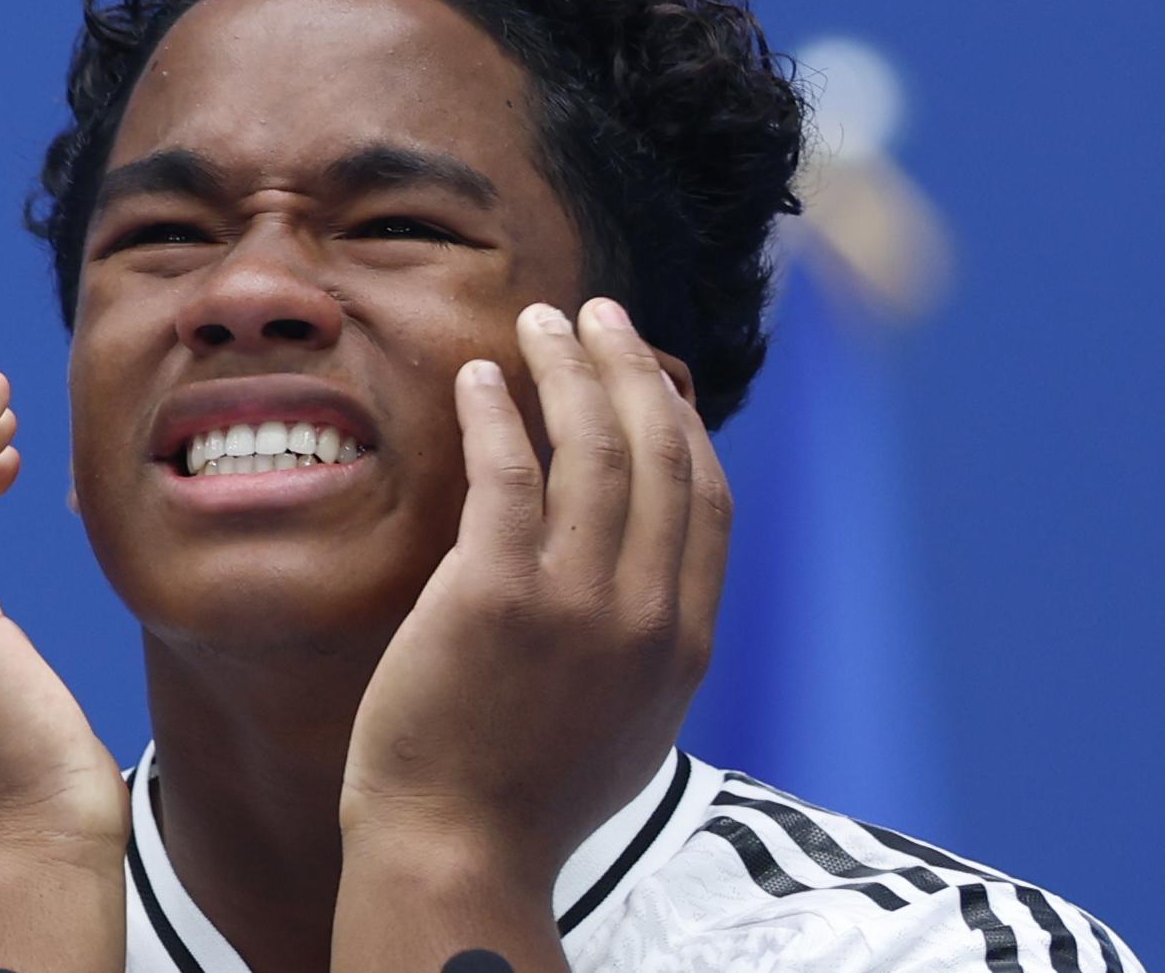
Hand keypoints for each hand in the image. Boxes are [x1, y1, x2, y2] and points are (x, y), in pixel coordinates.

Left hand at [339, 299, 727, 887]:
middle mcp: (646, 614)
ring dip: (569, 367)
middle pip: (660, 454)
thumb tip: (649, 591)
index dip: (683, 423)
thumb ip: (646, 650)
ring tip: (540, 320)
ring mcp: (576, 603)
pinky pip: (507, 473)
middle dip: (632, 368)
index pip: (707, 501)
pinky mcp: (495, 595)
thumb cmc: (522, 798)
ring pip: (592, 448)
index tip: (654, 376)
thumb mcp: (625, 727)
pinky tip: (480, 377)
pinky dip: (498, 412)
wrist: (457, 851)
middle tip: (596, 313)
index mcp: (685, 643)